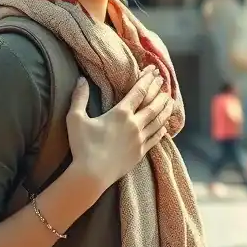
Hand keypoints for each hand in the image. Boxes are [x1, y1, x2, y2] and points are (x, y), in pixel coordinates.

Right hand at [66, 66, 172, 189]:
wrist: (91, 175)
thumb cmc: (83, 146)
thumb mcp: (75, 119)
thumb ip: (79, 98)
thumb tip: (80, 80)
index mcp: (121, 113)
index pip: (139, 91)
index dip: (148, 79)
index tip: (154, 70)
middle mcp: (134, 124)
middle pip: (153, 104)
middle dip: (159, 91)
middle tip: (164, 81)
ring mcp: (140, 139)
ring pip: (158, 120)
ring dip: (165, 109)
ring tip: (170, 101)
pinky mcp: (141, 153)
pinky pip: (156, 138)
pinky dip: (162, 129)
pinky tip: (165, 126)